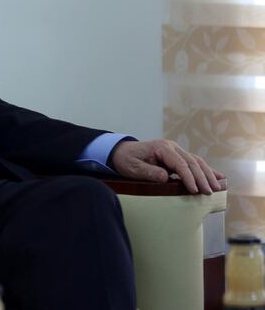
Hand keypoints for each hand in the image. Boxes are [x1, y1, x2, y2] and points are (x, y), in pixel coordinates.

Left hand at [111, 139, 225, 194]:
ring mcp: (176, 151)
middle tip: (209, 192)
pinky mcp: (177, 156)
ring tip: (217, 188)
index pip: (180, 163)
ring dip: (208, 174)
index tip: (194, 190)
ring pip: (196, 162)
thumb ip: (148, 172)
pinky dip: (206, 170)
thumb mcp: (133, 168)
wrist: (120, 151)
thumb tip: (165, 177)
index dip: (189, 177)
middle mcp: (172, 147)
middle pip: (192, 162)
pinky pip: (194, 163)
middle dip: (202, 178)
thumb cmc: (126, 160)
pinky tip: (219, 177)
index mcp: (161, 148)